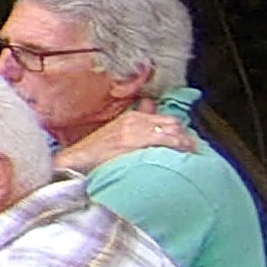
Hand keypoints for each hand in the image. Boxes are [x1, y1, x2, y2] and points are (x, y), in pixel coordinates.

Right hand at [57, 107, 196, 170]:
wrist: (76, 161)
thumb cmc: (95, 152)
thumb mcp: (116, 133)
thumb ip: (136, 122)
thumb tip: (150, 105)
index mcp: (131, 117)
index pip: (166, 119)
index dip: (178, 132)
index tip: (185, 144)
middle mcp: (135, 120)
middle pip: (172, 124)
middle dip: (184, 137)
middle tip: (190, 152)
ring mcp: (134, 130)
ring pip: (171, 131)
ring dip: (183, 143)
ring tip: (189, 157)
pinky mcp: (133, 141)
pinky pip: (163, 140)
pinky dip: (176, 147)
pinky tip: (180, 157)